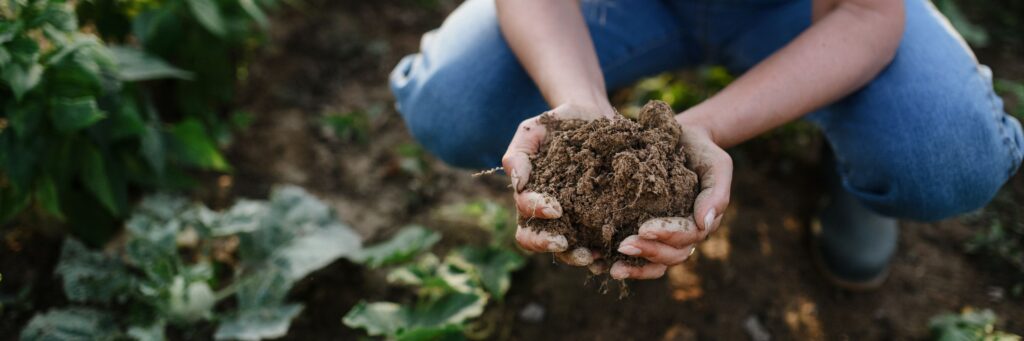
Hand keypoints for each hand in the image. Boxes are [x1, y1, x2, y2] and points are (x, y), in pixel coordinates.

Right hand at [502, 102, 614, 268]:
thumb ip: (518, 155)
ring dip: (576, 256)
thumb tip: (518, 184)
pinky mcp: (599, 218)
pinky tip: (613, 253)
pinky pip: (597, 242)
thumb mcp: (533, 130)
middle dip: (548, 245)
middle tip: (565, 244)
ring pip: (567, 249)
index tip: (555, 208)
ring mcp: (574, 219)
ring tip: (593, 256)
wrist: (595, 116)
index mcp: (530, 196)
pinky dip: (604, 252)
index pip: (525, 214)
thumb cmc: (559, 124)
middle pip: (537, 241)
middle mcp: (549, 214)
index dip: (536, 214)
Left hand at [610, 115, 732, 279]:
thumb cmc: (701, 152)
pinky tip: (598, 264)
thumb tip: (705, 224)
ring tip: (612, 268)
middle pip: (669, 255)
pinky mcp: (642, 231)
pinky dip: (619, 263)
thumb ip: (716, 193)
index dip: (666, 235)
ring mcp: (662, 237)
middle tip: (623, 246)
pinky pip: (635, 256)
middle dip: (647, 253)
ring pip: (653, 263)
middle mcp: (682, 236)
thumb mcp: (716, 165)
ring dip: (634, 268)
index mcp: (700, 223)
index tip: (644, 228)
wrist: (682, 139)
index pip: (686, 237)